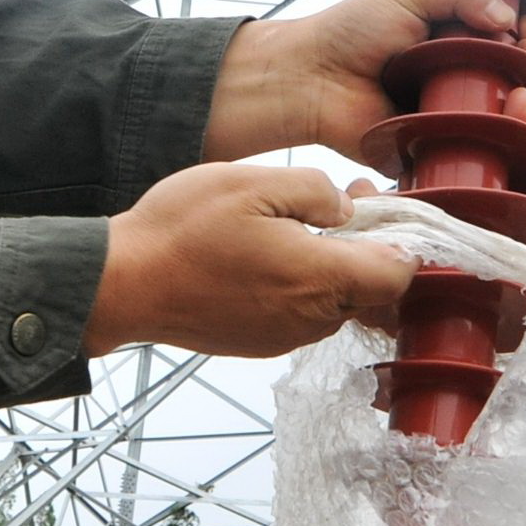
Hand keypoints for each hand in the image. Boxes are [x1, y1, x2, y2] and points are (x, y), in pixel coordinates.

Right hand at [90, 164, 418, 358]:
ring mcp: (285, 337)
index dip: (401, 237)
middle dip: (367, 246)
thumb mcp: (253, 182)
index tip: (376, 206)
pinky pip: (304, 313)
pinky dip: (302, 285)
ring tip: (297, 224)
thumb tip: (345, 210)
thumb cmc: (182, 231)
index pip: (401, 275)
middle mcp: (311, 319)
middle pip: (373, 291)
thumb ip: (316, 192)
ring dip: (333, 265)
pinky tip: (270, 252)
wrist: (124, 285)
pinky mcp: (262, 342)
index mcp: (320, 280)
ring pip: (338, 302)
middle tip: (338, 204)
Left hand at [204, 0, 525, 164]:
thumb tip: (509, 18)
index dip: (525, 35)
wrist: (308, 80)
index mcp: (450, 36)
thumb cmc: (349, 32)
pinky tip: (522, 132)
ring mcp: (448, 113)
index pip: (505, 35)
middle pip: (513, 75)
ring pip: (504, 113)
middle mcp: (455, 74)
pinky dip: (503, 143)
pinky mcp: (437, 146)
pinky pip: (476, 148)